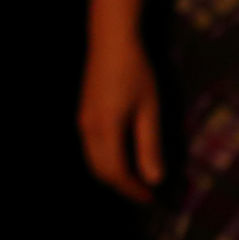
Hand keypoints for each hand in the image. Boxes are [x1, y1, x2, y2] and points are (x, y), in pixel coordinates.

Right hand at [78, 35, 164, 202]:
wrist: (110, 42)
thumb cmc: (135, 73)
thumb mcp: (150, 110)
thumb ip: (150, 146)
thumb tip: (155, 180)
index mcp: (105, 130)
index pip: (116, 173)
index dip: (134, 190)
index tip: (155, 198)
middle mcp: (88, 130)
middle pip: (101, 172)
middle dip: (123, 186)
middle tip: (148, 193)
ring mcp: (83, 122)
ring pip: (94, 162)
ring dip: (115, 175)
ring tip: (139, 178)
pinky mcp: (84, 116)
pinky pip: (92, 149)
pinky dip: (108, 161)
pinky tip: (127, 156)